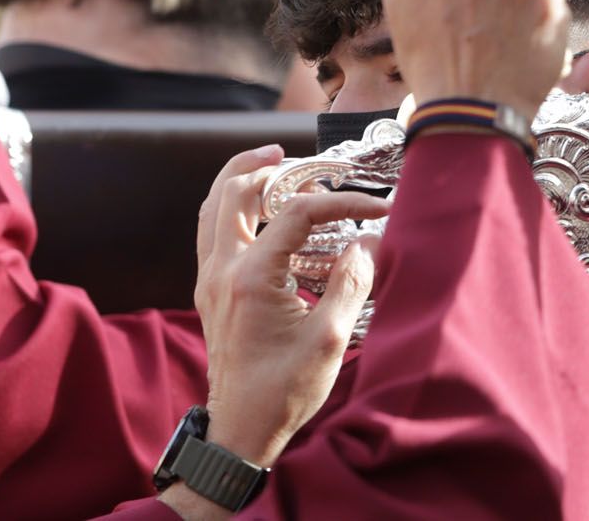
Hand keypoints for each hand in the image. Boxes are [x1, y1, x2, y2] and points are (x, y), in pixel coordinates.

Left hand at [191, 145, 387, 467]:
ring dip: (242, 180)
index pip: (298, 213)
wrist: (240, 431)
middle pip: (233, 192)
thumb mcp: (330, 338)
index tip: (378, 209)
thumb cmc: (284, 391)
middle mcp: (222, 271)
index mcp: (251, 278)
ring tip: (272, 164)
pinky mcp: (210, 293)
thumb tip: (370, 240)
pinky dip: (232, 208)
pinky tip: (261, 211)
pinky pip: (212, 232)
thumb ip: (350, 281)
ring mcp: (210, 281)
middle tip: (302, 158)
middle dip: (268, 166)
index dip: (343, 202)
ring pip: (213, 208)